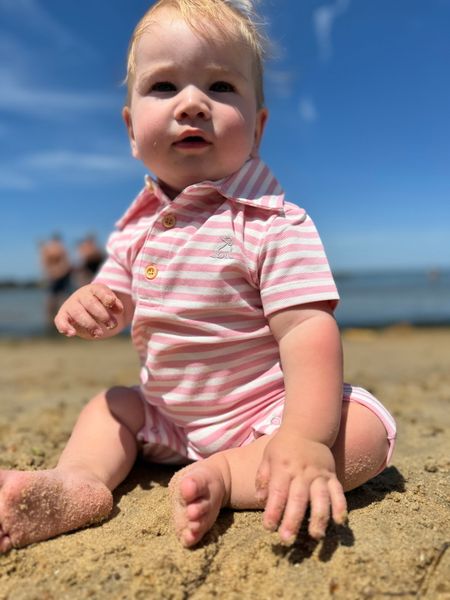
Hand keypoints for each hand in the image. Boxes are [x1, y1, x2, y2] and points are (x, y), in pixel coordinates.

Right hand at [54, 283, 123, 338]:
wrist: (87, 311)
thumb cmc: (102, 307)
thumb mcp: (111, 304)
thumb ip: (116, 305)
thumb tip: (118, 308)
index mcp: (94, 289)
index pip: (100, 291)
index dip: (107, 297)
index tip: (112, 303)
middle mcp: (81, 295)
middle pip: (91, 303)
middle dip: (103, 315)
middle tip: (112, 325)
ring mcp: (71, 305)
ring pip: (78, 313)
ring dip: (89, 324)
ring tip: (99, 334)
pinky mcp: (63, 316)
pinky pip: (60, 320)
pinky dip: (64, 326)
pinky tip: (72, 333)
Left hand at [255, 427, 346, 542]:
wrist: (307, 429)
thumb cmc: (283, 447)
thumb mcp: (267, 457)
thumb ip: (263, 477)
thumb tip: (260, 499)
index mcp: (283, 468)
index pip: (277, 492)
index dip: (273, 510)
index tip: (269, 527)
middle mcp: (302, 473)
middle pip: (297, 499)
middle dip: (292, 520)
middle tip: (287, 540)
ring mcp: (319, 475)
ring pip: (320, 498)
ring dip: (318, 517)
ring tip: (316, 536)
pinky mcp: (332, 476)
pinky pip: (338, 492)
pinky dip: (340, 506)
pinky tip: (340, 522)